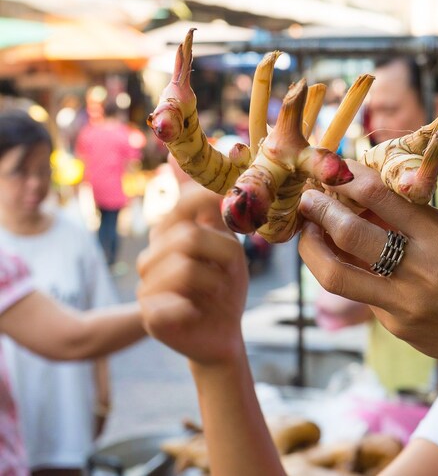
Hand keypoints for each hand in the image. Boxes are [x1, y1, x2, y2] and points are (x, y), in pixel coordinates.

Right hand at [136, 186, 248, 365]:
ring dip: (216, 281)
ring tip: (219, 291)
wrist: (222, 332)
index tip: (233, 207)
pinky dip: (192, 306)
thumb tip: (192, 161)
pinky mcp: (150, 315)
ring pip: (186, 268)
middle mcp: (152, 255)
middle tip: (234, 269)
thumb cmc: (224, 285)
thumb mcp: (227, 241)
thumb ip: (214, 207)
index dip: (208, 199)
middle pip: (188, 235)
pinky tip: (195, 311)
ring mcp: (147, 285)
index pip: (183, 204)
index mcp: (170, 234)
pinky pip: (172, 301)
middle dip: (224, 253)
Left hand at [297, 161, 437, 374]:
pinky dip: (344, 271)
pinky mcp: (394, 325)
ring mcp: (404, 303)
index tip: (335, 170)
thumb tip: (359, 195)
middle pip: (350, 234)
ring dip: (313, 247)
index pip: (382, 197)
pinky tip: (341, 260)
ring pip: (337, 274)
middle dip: (320, 211)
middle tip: (307, 199)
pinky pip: (359, 293)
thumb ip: (411, 220)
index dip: (349, 179)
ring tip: (308, 231)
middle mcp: (421, 270)